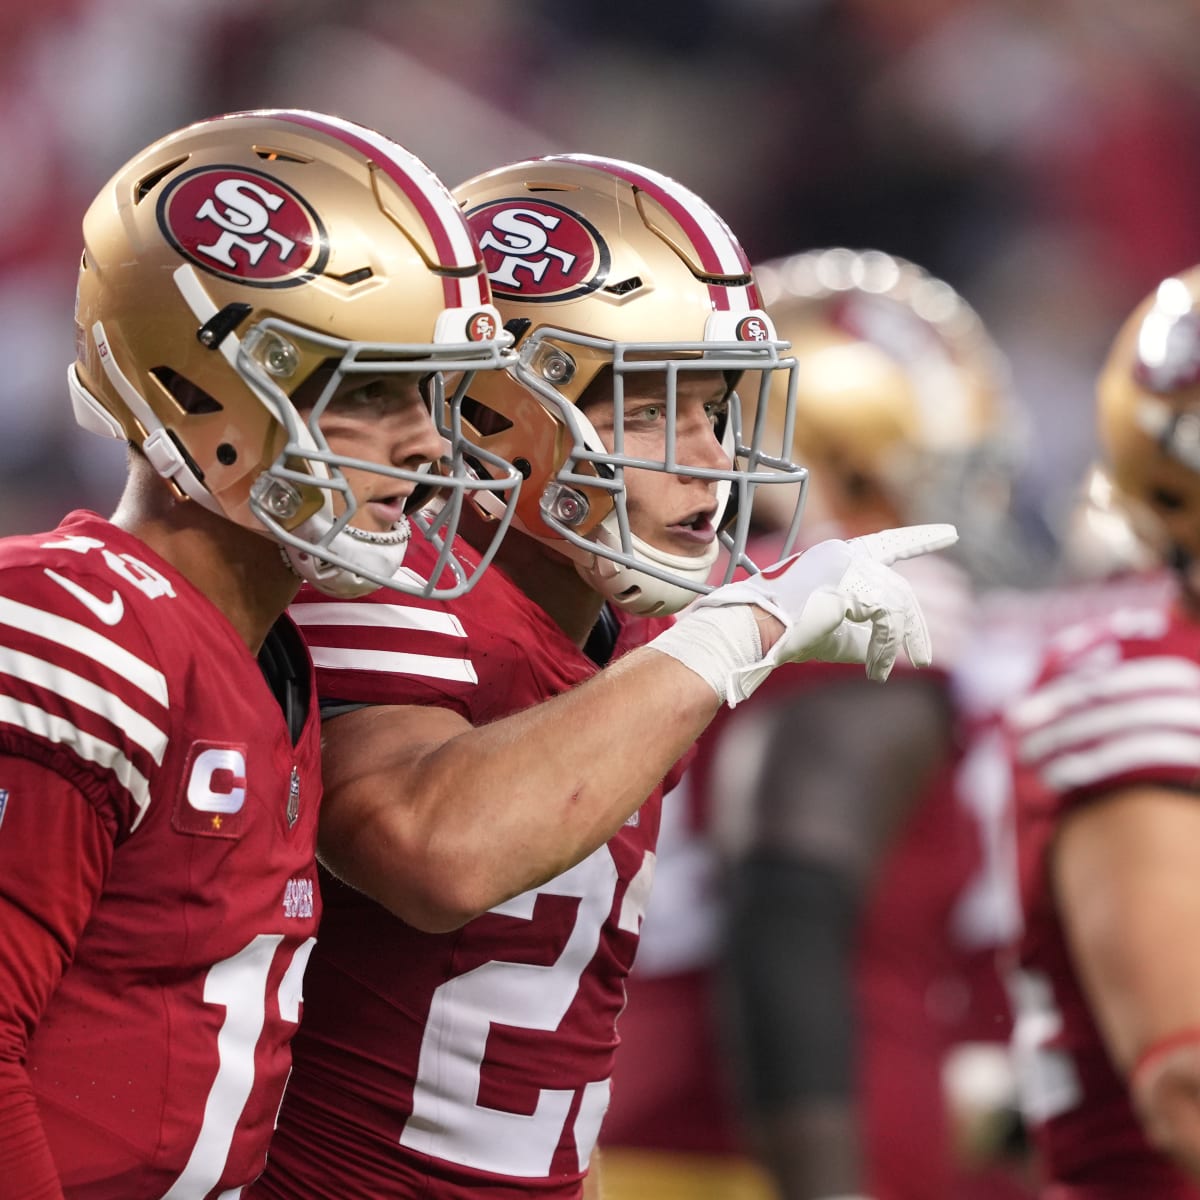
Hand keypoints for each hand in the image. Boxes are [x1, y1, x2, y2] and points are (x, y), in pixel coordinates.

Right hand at [695, 524, 957, 694]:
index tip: (950, 533)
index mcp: (838, 558)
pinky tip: (877, 671)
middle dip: (918, 626)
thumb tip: (912, 645)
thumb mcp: (838, 630)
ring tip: (909, 667)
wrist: (750, 630)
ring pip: (897, 603)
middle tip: (928, 657)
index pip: (888, 544)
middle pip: (899, 588)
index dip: (921, 538)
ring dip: (904, 640)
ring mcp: (846, 564)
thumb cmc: (785, 633)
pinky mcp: (847, 581)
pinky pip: (885, 619)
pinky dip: (886, 649)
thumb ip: (872, 628)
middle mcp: (845, 554)